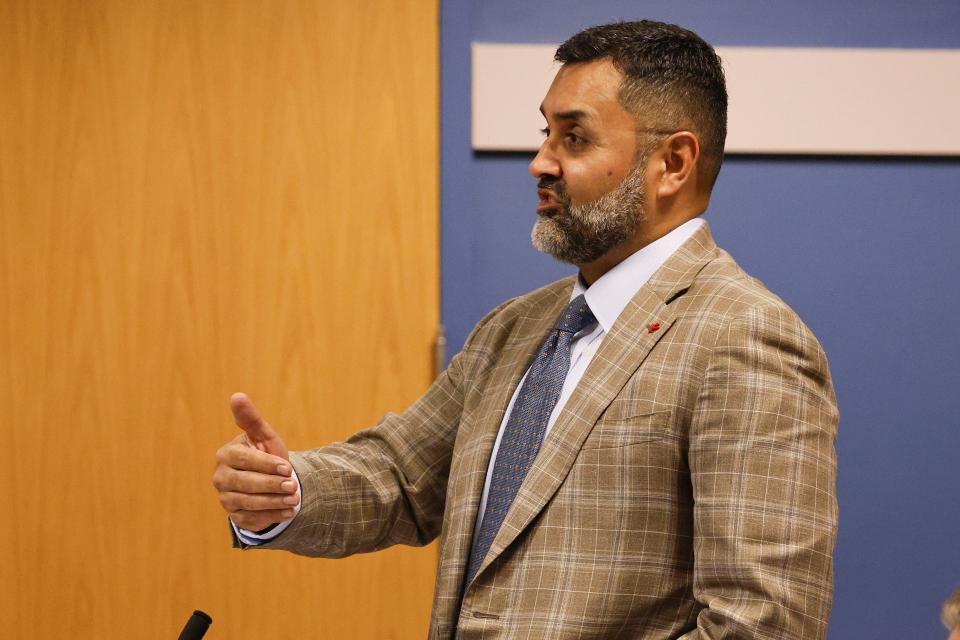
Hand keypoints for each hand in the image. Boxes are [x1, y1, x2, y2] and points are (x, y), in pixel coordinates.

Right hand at [212, 392, 299, 530]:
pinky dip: (272, 516)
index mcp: (226, 455)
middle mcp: (221, 477)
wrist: (271, 479)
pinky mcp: (235, 517)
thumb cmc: (266, 452)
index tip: (287, 467)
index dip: (267, 464)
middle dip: (272, 485)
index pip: (245, 460)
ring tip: (294, 499)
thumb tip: (237, 396)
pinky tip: (289, 512)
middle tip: (294, 486)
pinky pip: (252, 519)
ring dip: (274, 502)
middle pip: (246, 484)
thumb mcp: (263, 435)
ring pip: (249, 503)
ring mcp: (226, 498)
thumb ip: (250, 418)